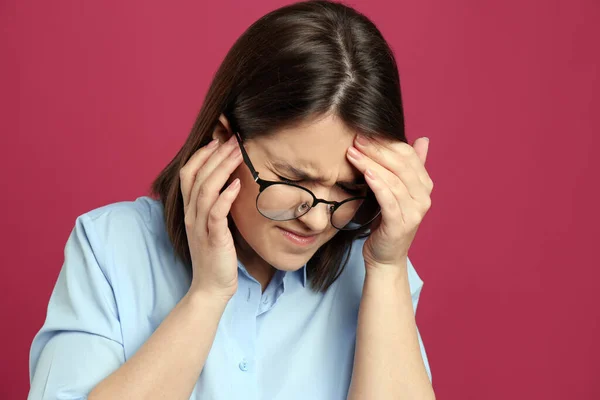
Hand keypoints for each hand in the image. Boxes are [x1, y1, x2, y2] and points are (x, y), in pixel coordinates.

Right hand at [179, 135, 243, 299]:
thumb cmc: (216, 256)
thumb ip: (217, 206)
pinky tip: (238, 184)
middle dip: (215, 155)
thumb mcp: (214, 226)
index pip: (188, 174)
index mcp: (190, 210)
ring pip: (206, 189)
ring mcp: (200, 226)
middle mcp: (191, 215)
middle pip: (197, 176)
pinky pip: (216, 212)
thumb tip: (232, 184)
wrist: (211, 288)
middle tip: (233, 139)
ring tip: (237, 153)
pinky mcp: (212, 237)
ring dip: (222, 168)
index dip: (201, 155)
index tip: (217, 141)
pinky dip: (226, 196)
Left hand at [346, 135, 432, 270]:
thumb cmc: (387, 221)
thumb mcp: (397, 191)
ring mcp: (415, 212)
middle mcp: (424, 197)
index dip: (387, 141)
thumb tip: (423, 139)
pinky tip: (365, 173)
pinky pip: (390, 200)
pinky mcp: (401, 225)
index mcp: (424, 186)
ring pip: (394, 180)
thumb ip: (408, 167)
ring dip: (371, 163)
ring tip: (352, 152)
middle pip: (401, 165)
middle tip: (356, 138)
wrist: (385, 257)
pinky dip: (378, 184)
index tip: (365, 131)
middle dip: (377, 149)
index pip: (408, 155)